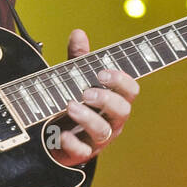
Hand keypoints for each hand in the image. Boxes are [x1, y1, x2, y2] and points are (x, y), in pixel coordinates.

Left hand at [49, 29, 138, 166]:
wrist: (56, 137)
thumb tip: (79, 33)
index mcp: (115, 101)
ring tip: (70, 106)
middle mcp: (111, 121)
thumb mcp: (75, 80)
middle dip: (107, 99)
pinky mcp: (80, 153)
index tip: (103, 72)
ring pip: (103, 132)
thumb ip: (79, 59)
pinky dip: (72, 143)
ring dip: (88, 118)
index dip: (121, 80)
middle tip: (86, 92)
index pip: (130, 91)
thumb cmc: (74, 104)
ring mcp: (97, 139)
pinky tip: (61, 134)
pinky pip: (82, 152)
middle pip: (122, 111)